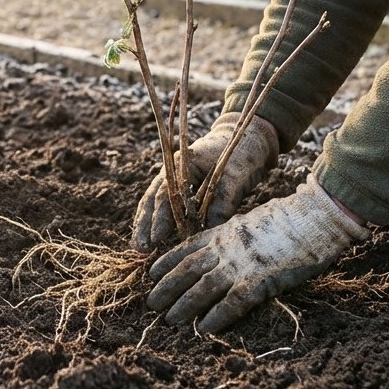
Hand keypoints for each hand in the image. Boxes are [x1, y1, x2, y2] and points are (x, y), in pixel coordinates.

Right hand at [132, 112, 278, 251]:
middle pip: (152, 200)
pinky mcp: (186, 191)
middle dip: (144, 225)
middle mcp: (173, 172)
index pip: (166, 195)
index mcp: (182, 164)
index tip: (155, 239)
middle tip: (139, 248)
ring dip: (147, 225)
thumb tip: (208, 231)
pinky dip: (159, 221)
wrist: (249, 140)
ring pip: (155, 204)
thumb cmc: (243, 154)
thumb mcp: (236, 176)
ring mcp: (177, 181)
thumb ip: (222, 202)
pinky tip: (156, 238)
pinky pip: (167, 207)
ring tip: (140, 247)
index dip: (160, 218)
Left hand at [146, 175, 368, 332]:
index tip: (152, 273)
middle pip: (187, 269)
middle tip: (150, 303)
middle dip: (167, 287)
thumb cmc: (292, 218)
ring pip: (202, 288)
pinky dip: (216, 317)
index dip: (168, 262)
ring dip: (183, 305)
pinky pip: (231, 303)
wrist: (315, 216)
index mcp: (225, 231)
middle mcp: (226, 248)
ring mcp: (241, 264)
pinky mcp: (259, 281)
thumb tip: (228, 247)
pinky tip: (203, 329)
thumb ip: (237, 235)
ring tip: (169, 320)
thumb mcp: (254, 221)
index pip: (188, 247)